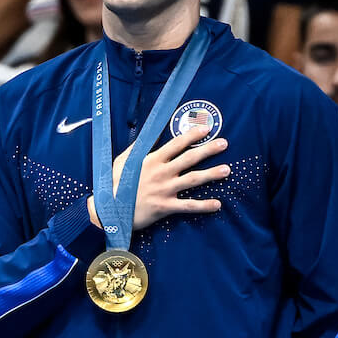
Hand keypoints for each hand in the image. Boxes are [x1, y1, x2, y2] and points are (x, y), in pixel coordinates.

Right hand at [89, 126, 228, 232]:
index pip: (176, 144)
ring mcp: (165, 189)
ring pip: (193, 180)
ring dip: (211, 174)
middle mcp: (161, 172)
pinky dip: (204, 205)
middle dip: (208, 149)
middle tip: (224, 143)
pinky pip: (188, 206)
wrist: (109, 209)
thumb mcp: (122, 161)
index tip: (206, 129)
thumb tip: (146, 136)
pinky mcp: (165, 207)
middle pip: (189, 158)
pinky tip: (218, 204)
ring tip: (227, 170)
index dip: (192, 135)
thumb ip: (136, 149)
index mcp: (152, 159)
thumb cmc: (115, 184)